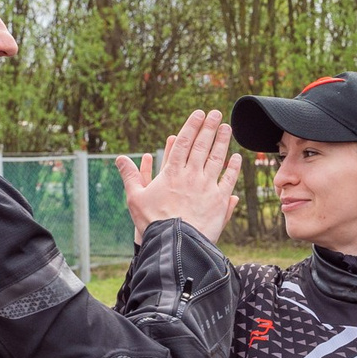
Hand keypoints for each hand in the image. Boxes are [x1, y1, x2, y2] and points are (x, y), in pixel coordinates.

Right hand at [120, 110, 241, 243]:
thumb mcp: (135, 197)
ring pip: (217, 159)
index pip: (184, 143)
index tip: (199, 113)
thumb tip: (119, 159)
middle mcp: (191, 176)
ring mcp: (207, 187)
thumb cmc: (152, 222)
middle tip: (216, 113)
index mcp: (172, 173)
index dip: (192, 126)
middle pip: (202, 146)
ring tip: (227, 128)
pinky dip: (233, 167)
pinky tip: (237, 157)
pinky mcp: (219, 201)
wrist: (176, 244)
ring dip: (223, 142)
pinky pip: (228, 180)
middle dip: (209, 127)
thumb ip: (130, 176)